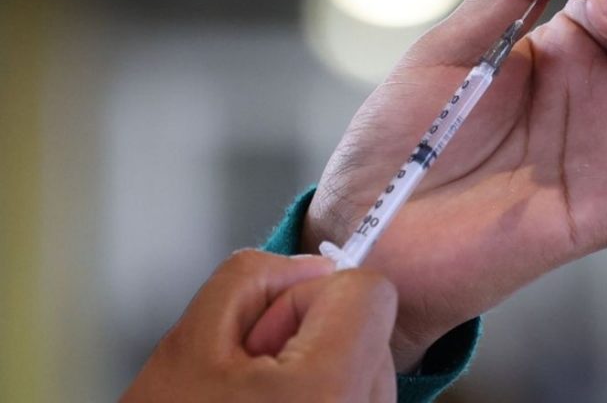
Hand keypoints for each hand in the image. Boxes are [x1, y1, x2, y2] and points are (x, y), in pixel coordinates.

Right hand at [122, 251, 396, 402]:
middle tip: (254, 379)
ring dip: (319, 371)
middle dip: (311, 336)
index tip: (274, 329)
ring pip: (368, 364)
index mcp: (326, 390)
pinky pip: (361, 396)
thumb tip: (308, 265)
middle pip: (370, 328)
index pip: (369, 290)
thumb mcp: (187, 345)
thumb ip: (251, 280)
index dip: (312, 296)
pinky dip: (326, 397)